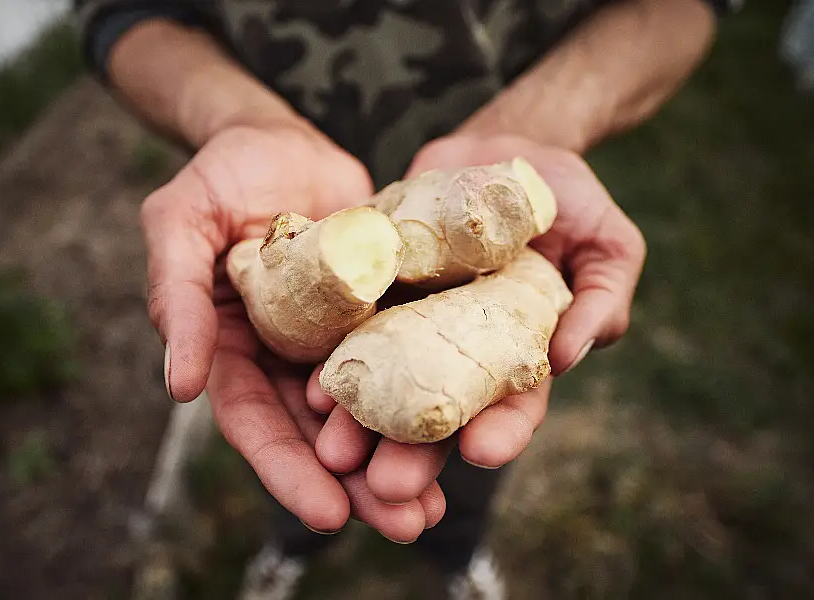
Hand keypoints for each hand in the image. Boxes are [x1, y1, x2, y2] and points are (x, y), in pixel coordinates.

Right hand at [141, 119, 442, 538]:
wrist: (282, 138)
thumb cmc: (220, 174)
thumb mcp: (181, 224)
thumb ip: (178, 297)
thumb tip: (180, 386)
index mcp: (234, 349)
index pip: (255, 421)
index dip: (287, 469)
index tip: (327, 514)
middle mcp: (286, 356)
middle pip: (320, 434)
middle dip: (360, 483)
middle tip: (406, 524)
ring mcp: (338, 337)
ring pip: (371, 407)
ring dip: (403, 455)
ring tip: (440, 503)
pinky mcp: (383, 310)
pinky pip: (409, 354)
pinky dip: (431, 392)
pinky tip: (467, 424)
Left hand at [311, 133, 645, 510]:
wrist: (500, 149)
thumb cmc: (567, 199)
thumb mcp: (607, 244)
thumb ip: (601, 299)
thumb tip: (566, 357)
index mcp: (517, 351)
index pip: (512, 405)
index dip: (500, 431)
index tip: (481, 452)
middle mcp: (458, 347)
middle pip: (435, 410)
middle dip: (412, 453)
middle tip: (386, 486)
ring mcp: (412, 320)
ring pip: (383, 382)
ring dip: (359, 423)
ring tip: (336, 453)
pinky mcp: (375, 288)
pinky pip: (350, 328)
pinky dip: (332, 359)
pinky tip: (313, 386)